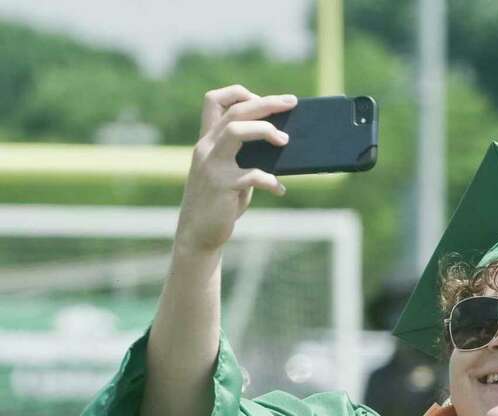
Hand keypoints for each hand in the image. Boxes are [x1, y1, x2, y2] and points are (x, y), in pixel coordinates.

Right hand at [175, 85, 297, 253]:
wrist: (198, 233)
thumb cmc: (220, 202)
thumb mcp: (230, 173)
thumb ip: (244, 156)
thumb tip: (279, 143)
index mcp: (207, 140)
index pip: (214, 100)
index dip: (239, 93)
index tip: (263, 100)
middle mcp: (206, 147)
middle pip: (235, 111)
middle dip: (266, 103)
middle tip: (292, 102)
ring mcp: (212, 165)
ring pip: (236, 131)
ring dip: (265, 130)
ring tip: (285, 141)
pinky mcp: (222, 186)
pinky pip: (252, 175)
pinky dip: (271, 181)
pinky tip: (280, 190)